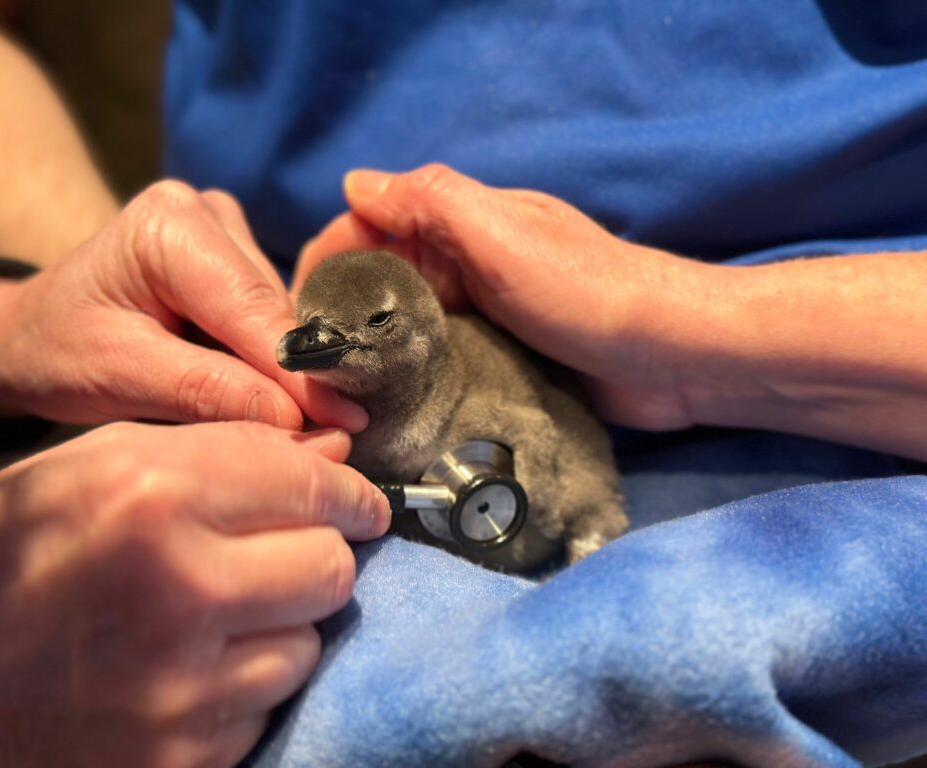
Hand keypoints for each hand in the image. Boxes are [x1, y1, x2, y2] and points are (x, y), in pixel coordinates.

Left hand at [0, 181, 366, 431]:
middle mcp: (205, 211)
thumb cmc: (56, 354)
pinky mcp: (235, 254)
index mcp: (168, 225)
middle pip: (274, 311)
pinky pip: (271, 316)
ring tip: (268, 418)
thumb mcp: (120, 378)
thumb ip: (210, 391)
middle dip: (293, 377)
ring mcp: (224, 228)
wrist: (28, 334)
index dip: (301, 371)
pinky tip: (253, 388)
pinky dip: (267, 359)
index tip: (347, 423)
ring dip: (280, 371)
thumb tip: (303, 420)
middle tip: (319, 439)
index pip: (255, 308)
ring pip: (281, 316)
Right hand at [0, 420, 389, 766]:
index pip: (312, 485)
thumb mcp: (89, 469)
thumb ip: (220, 452)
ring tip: (214, 616)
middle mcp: (178, 590)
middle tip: (281, 553)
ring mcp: (182, 690)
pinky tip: (185, 670)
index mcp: (152, 498)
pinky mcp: (180, 760)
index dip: (348, 491)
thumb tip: (329, 457)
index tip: (356, 500)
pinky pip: (262, 711)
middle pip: (329, 567)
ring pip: (306, 644)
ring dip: (278, 626)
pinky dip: (242, 688)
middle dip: (317, 553)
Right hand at [296, 164, 712, 430]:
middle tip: (314, 372)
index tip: (298, 318)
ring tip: (341, 398)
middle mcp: (464, 262)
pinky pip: (436, 360)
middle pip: (378, 280)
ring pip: (404, 324)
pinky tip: (389, 408)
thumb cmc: (585, 292)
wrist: (672, 359)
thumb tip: (353, 183)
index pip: (367, 228)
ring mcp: (481, 311)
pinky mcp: (497, 356)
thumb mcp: (503, 235)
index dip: (325, 264)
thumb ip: (431, 203)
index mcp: (460, 222)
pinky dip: (409, 377)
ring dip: (372, 352)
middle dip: (340, 315)